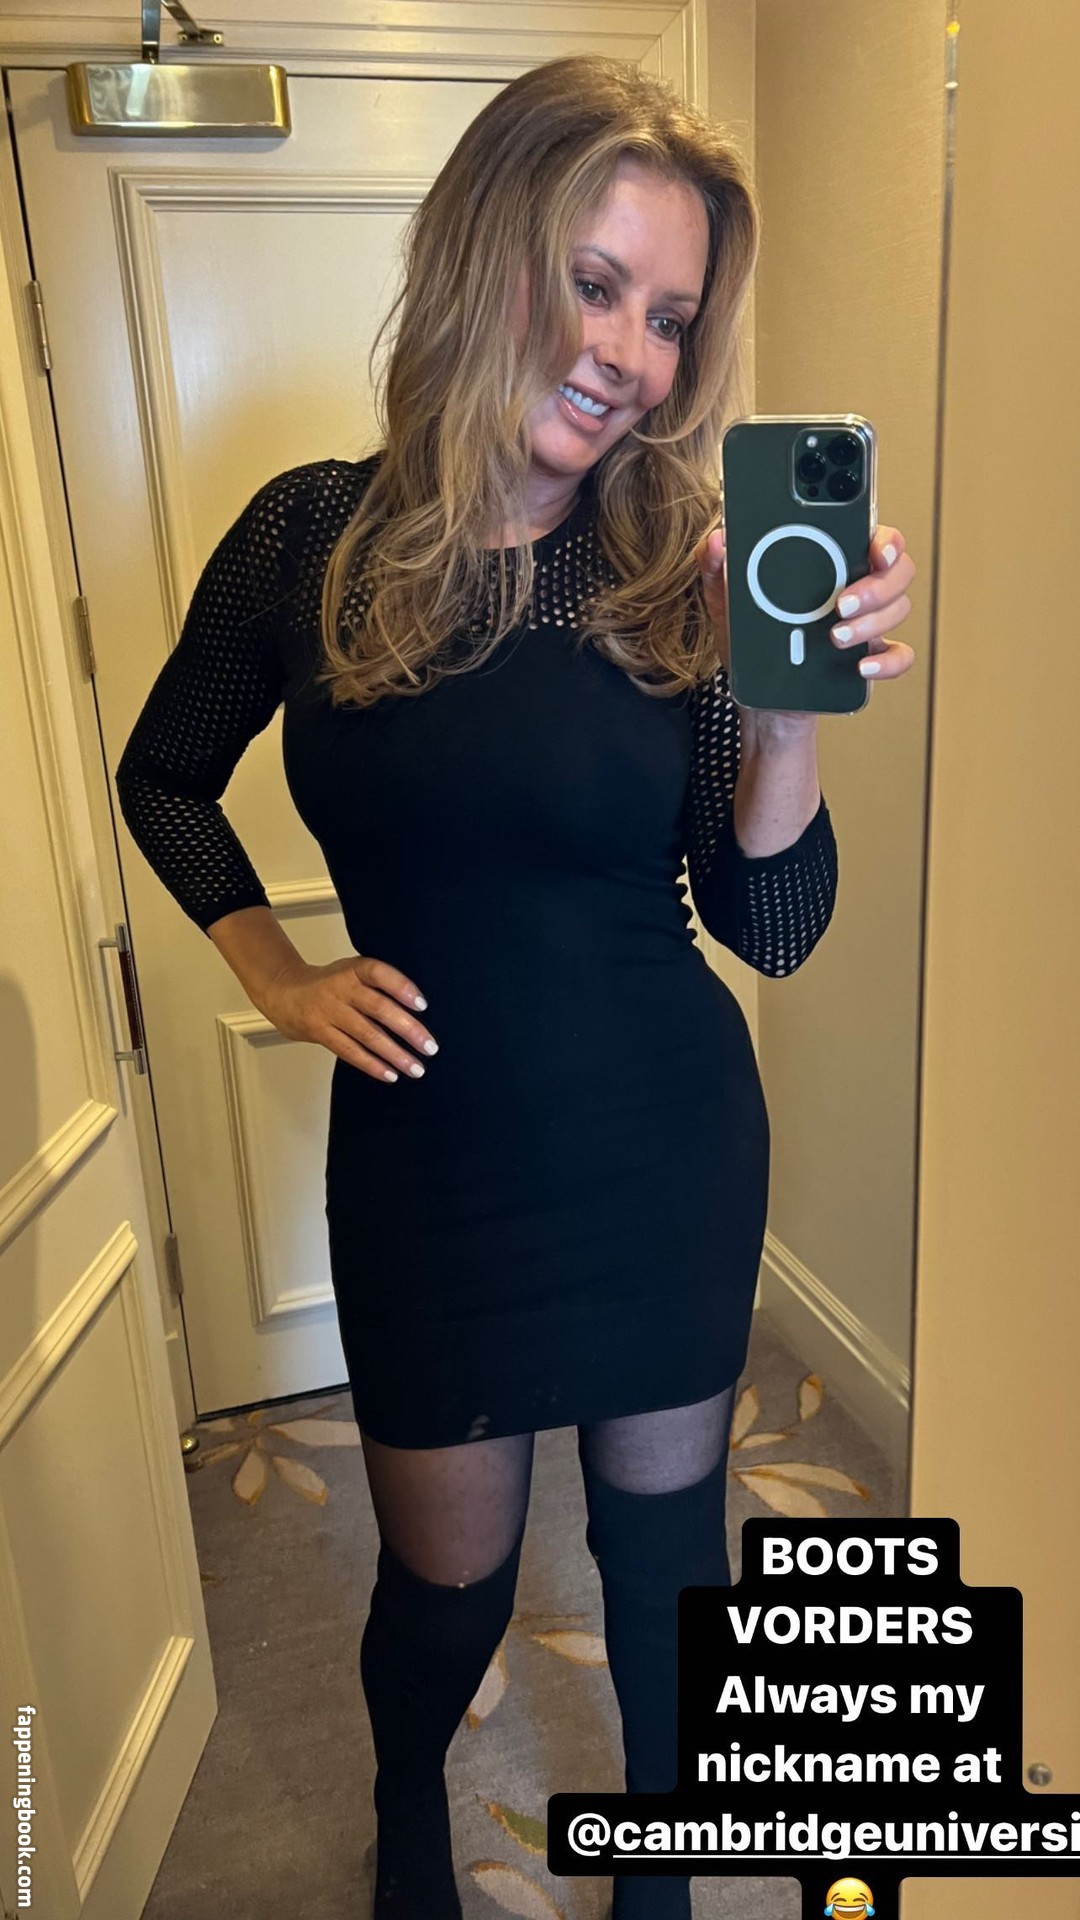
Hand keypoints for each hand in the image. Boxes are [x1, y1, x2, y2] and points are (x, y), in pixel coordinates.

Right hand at [259, 953, 438, 1083]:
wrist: (285, 992)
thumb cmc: (329, 983)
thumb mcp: (352, 971)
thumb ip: (379, 984)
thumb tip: (417, 1012)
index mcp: (353, 969)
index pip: (379, 973)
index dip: (401, 987)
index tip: (422, 1005)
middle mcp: (340, 988)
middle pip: (378, 1008)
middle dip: (408, 1030)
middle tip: (430, 1046)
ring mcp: (328, 1011)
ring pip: (366, 1035)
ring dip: (395, 1054)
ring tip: (416, 1068)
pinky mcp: (320, 1032)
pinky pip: (349, 1051)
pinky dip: (372, 1065)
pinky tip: (390, 1074)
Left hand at [694, 521, 916, 720]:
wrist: (758, 696)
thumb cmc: (750, 641)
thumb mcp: (726, 601)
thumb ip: (718, 567)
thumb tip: (716, 542)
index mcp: (831, 562)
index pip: (872, 536)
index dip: (886, 539)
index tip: (877, 550)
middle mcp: (858, 588)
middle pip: (898, 572)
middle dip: (876, 587)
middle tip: (840, 604)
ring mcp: (868, 624)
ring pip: (899, 610)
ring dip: (871, 623)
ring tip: (834, 636)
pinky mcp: (870, 658)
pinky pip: (899, 656)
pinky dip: (887, 661)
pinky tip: (861, 666)